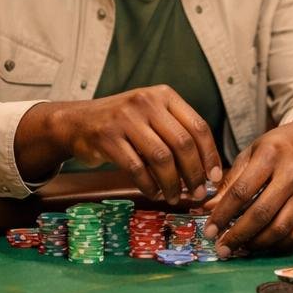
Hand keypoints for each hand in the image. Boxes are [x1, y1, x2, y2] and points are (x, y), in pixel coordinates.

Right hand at [59, 86, 221, 203]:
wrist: (77, 122)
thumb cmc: (123, 124)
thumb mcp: (152, 116)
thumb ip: (177, 133)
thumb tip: (208, 170)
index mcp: (164, 95)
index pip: (198, 126)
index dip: (210, 155)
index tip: (214, 178)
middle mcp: (146, 102)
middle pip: (182, 144)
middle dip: (194, 174)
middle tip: (197, 193)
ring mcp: (125, 118)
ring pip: (161, 158)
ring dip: (172, 184)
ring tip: (174, 197)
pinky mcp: (107, 137)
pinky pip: (136, 168)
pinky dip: (148, 185)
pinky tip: (153, 193)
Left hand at [206, 115, 292, 254]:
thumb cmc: (281, 146)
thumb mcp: (253, 152)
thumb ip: (231, 180)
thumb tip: (209, 208)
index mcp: (270, 156)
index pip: (241, 191)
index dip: (222, 214)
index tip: (209, 230)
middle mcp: (292, 174)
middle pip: (261, 213)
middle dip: (237, 235)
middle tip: (221, 248)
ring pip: (280, 228)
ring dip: (257, 244)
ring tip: (241, 248)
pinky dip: (278, 245)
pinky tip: (263, 245)